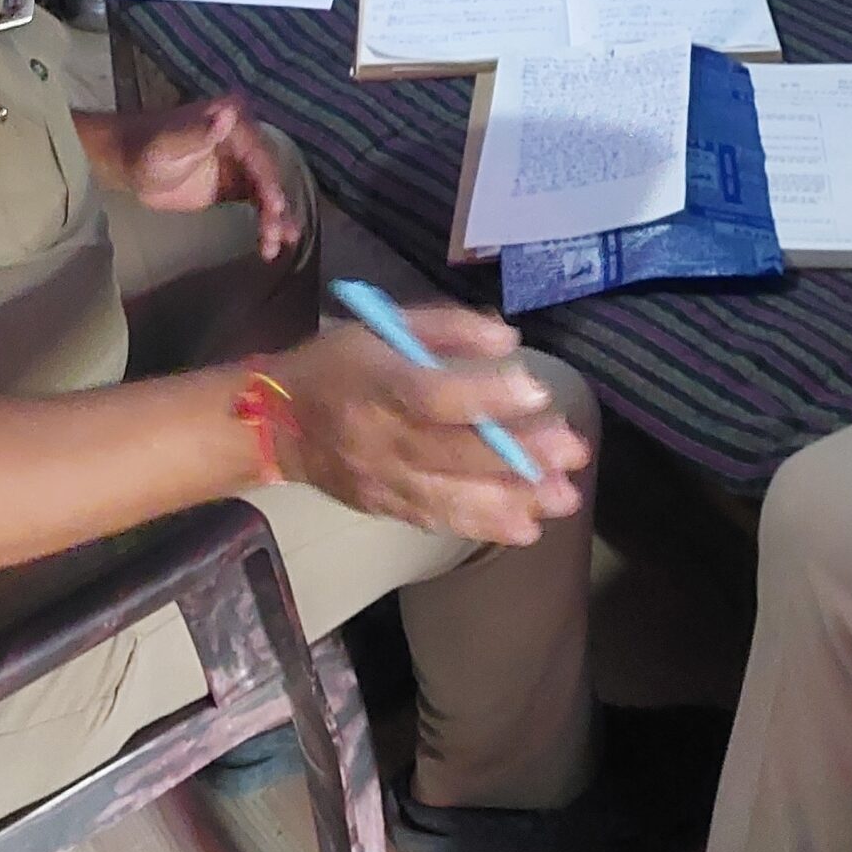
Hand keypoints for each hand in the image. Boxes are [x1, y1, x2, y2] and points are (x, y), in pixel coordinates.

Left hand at [123, 100, 300, 257]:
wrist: (128, 163)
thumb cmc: (147, 149)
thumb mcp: (171, 143)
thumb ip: (199, 133)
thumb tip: (228, 114)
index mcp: (234, 121)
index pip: (260, 156)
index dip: (269, 182)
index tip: (276, 208)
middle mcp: (246, 138)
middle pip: (268, 175)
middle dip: (275, 207)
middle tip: (277, 235)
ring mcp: (243, 162)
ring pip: (267, 192)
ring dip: (275, 219)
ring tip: (275, 246)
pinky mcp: (237, 183)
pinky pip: (258, 202)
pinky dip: (267, 220)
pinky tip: (274, 241)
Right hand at [264, 308, 590, 547]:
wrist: (277, 424)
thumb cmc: (340, 363)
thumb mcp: (384, 324)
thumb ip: (447, 327)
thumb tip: (508, 341)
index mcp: (375, 381)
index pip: (432, 395)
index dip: (486, 396)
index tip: (538, 390)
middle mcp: (377, 437)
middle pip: (451, 451)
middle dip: (519, 455)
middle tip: (574, 452)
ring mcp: (380, 479)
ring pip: (449, 496)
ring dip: (510, 500)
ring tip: (562, 500)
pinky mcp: (383, 507)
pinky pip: (435, 518)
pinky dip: (480, 525)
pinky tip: (524, 527)